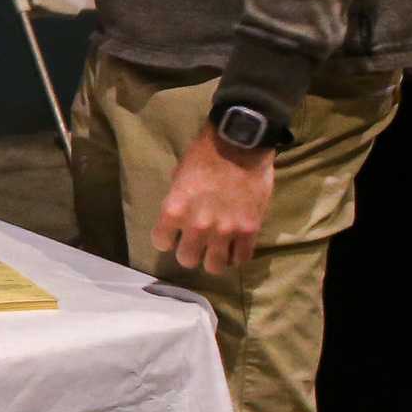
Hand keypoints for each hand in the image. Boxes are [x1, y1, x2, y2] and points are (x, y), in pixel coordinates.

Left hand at [151, 125, 275, 273]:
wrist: (240, 145)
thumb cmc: (204, 155)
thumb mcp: (179, 176)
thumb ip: (178, 201)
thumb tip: (179, 217)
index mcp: (175, 210)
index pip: (161, 242)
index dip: (166, 239)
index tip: (173, 234)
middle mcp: (198, 226)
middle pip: (187, 260)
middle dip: (190, 253)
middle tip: (196, 244)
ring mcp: (225, 230)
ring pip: (215, 266)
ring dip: (214, 260)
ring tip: (217, 250)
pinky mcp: (249, 230)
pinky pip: (242, 258)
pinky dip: (237, 255)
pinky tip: (236, 247)